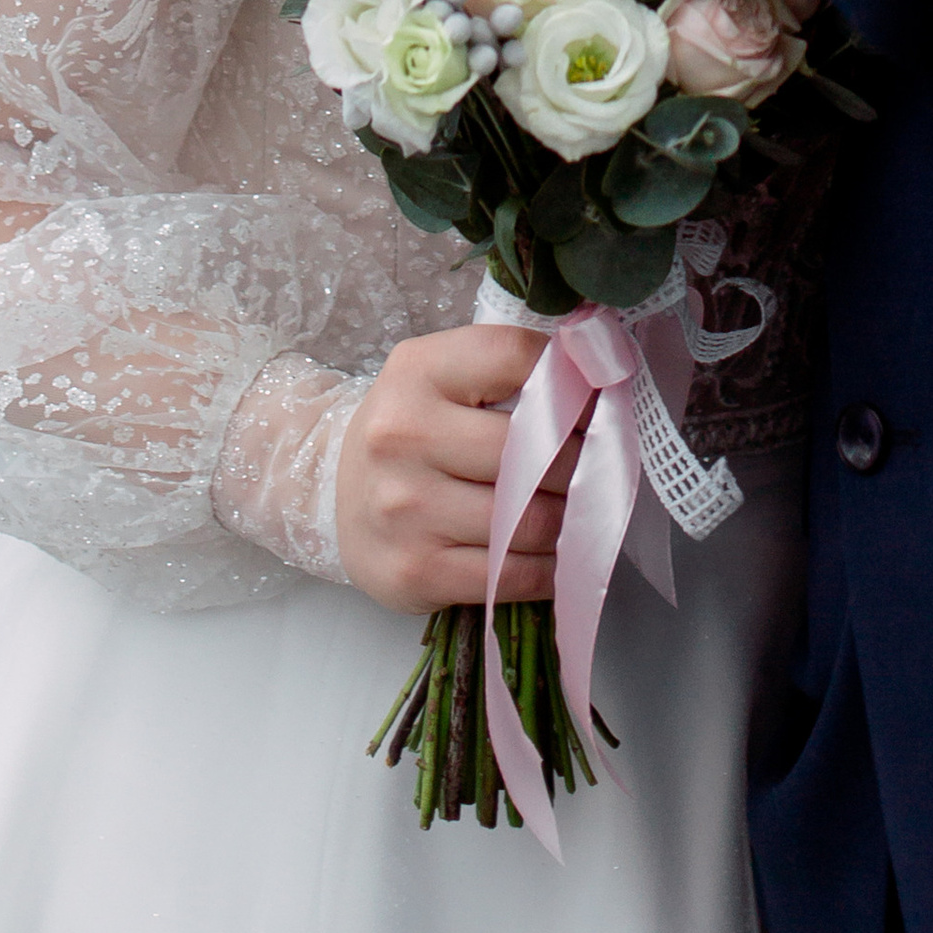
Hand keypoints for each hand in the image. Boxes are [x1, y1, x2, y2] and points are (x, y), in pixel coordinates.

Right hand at [333, 324, 569, 613]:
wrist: (334, 491)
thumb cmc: (410, 427)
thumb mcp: (443, 374)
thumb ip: (510, 367)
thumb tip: (597, 374)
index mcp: (417, 371)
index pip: (516, 357)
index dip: (571, 380)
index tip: (596, 400)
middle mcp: (403, 435)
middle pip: (532, 449)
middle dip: (580, 462)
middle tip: (598, 465)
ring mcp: (406, 508)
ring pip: (529, 519)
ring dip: (569, 520)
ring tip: (578, 510)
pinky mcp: (415, 570)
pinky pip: (510, 575)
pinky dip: (547, 570)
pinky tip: (555, 557)